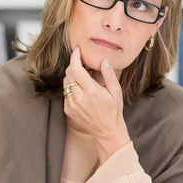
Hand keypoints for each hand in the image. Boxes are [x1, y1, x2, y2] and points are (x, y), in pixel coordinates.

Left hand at [64, 47, 130, 161]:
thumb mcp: (116, 92)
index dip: (75, 57)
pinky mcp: (68, 110)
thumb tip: (103, 60)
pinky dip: (71, 88)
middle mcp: (79, 97)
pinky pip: (66, 93)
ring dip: (72, 76)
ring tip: (82, 77)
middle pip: (69, 74)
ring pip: (66, 83)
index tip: (77, 50)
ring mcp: (72, 104)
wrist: (107, 132)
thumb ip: (109, 75)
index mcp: (91, 91)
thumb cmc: (114, 111)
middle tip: (81, 62)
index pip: (76, 69)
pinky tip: (81, 90)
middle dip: (74, 65)